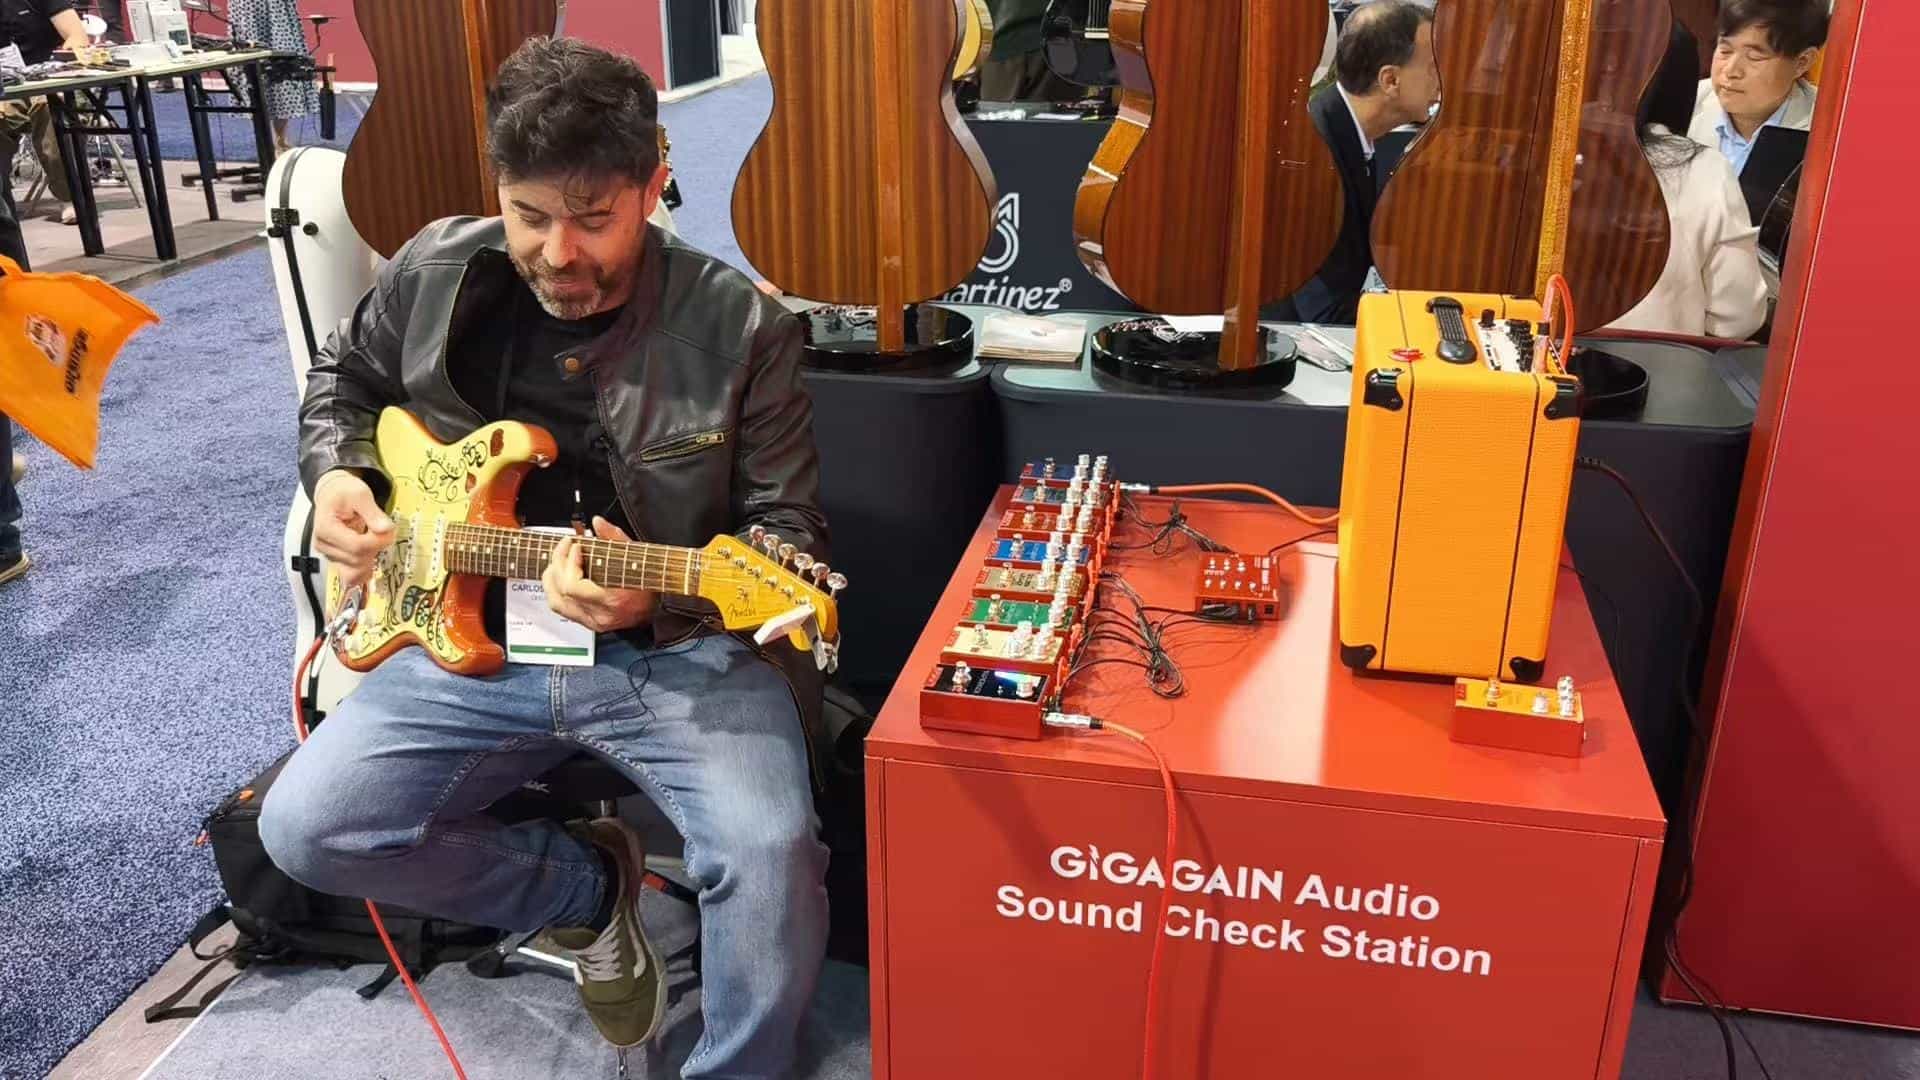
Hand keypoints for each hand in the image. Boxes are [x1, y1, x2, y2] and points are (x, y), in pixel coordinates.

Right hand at [312, 469, 393, 590]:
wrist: (333, 494)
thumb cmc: (344, 492)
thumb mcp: (360, 494)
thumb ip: (373, 512)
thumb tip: (386, 529)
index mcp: (325, 528)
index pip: (356, 546)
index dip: (377, 541)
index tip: (389, 531)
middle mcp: (323, 544)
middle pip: (356, 559)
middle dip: (376, 548)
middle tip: (386, 533)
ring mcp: (329, 554)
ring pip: (355, 570)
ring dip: (372, 558)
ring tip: (375, 540)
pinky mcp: (336, 560)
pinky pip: (351, 575)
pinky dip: (365, 570)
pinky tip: (373, 560)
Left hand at [542, 516, 659, 632]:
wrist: (659, 608)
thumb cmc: (650, 583)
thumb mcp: (636, 556)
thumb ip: (615, 538)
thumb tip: (597, 522)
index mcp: (612, 600)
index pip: (573, 586)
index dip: (569, 563)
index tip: (575, 545)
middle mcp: (599, 615)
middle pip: (561, 592)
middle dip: (558, 563)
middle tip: (564, 546)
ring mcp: (593, 622)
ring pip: (556, 602)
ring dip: (551, 578)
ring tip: (557, 561)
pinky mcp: (589, 624)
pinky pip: (562, 608)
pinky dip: (555, 590)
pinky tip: (559, 576)